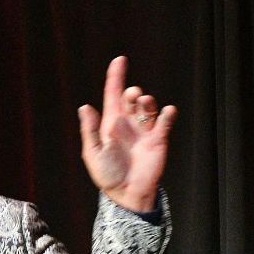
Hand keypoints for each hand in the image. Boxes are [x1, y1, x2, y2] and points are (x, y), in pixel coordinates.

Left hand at [78, 56, 176, 212]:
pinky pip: (165, 121)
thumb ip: (90, 130)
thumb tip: (85, 107)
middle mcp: (128, 123)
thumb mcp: (93, 152)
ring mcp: (144, 130)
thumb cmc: (107, 175)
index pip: (113, 94)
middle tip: (133, 96)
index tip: (119, 60)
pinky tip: (167, 111)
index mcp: (111, 123)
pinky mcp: (158, 139)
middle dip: (133, 92)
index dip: (116, 77)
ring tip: (145, 104)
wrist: (127, 193)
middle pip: (132, 98)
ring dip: (147, 101)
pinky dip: (168, 113)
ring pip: (149, 106)